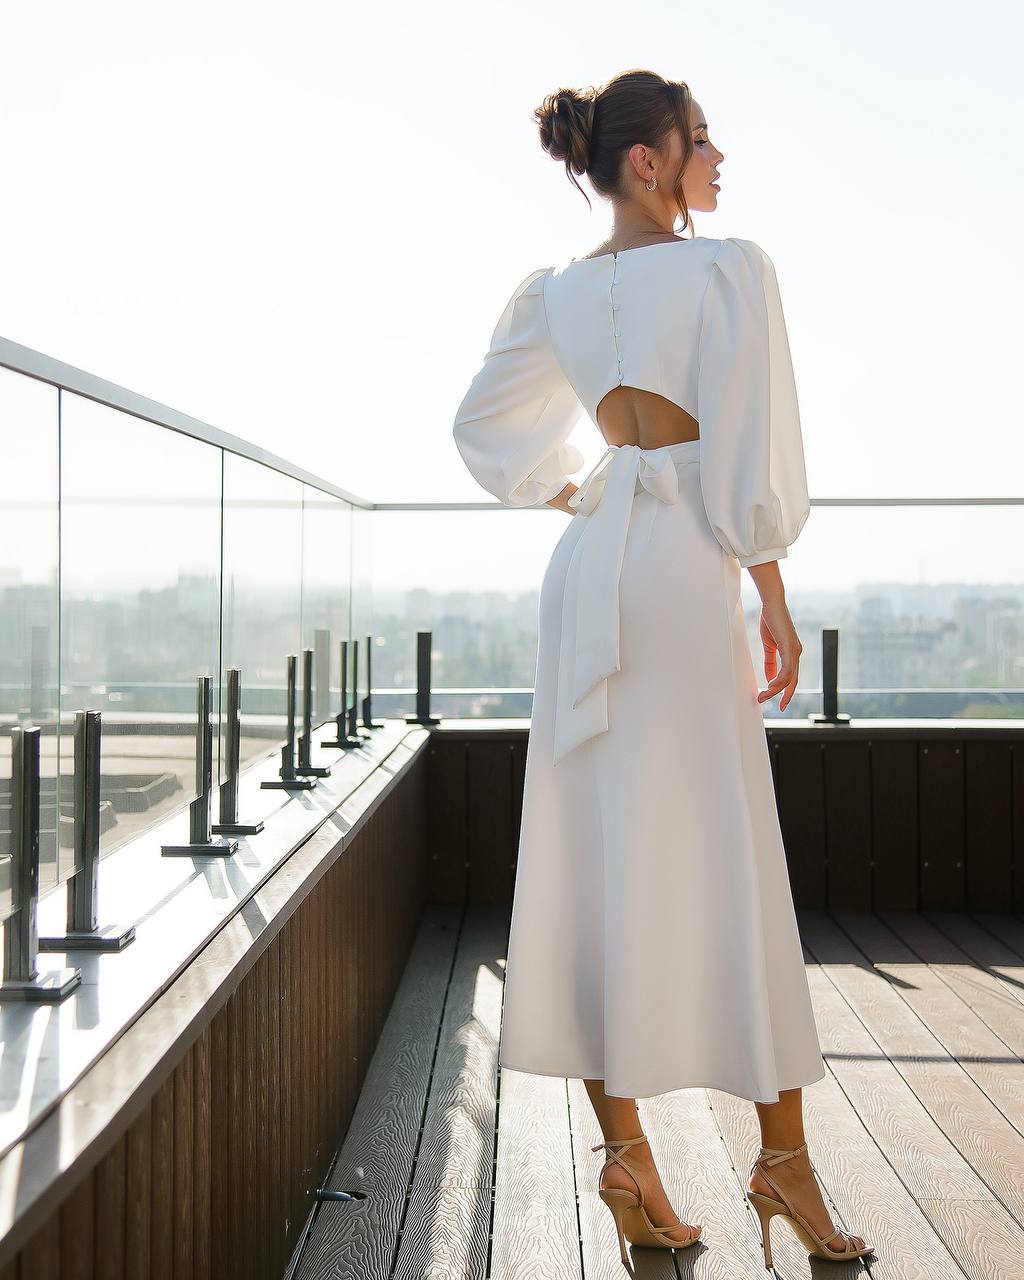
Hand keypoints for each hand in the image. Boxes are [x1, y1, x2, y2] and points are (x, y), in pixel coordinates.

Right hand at [756, 597, 801, 711]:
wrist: (772, 603)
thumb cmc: (771, 619)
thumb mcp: (769, 644)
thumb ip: (770, 661)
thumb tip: (770, 677)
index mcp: (792, 652)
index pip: (791, 676)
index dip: (786, 690)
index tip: (779, 701)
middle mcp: (796, 653)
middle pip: (793, 681)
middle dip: (786, 696)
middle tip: (780, 707)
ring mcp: (795, 651)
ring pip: (789, 678)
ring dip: (776, 690)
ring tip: (764, 697)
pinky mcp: (790, 647)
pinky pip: (787, 669)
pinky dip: (778, 680)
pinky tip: (771, 686)